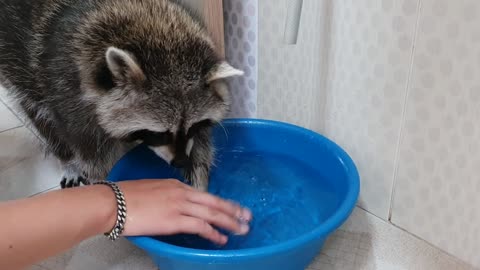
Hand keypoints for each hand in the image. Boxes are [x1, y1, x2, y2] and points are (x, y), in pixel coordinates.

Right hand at [114, 179, 251, 244]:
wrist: (112, 202)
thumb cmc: (125, 197)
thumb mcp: (150, 190)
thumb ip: (165, 196)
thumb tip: (171, 205)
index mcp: (175, 185)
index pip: (204, 194)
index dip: (221, 202)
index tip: (232, 207)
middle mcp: (181, 193)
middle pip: (214, 202)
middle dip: (233, 210)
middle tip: (247, 216)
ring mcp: (179, 205)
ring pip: (212, 213)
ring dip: (229, 222)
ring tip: (241, 229)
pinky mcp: (174, 219)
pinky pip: (200, 226)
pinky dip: (213, 233)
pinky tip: (221, 239)